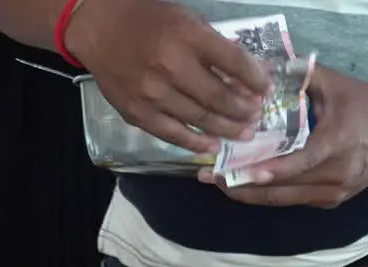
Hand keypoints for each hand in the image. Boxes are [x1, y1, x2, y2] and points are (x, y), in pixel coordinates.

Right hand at [67, 0, 271, 153]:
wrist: (99, 29)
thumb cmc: (147, 20)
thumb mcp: (186, 21)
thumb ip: (212, 46)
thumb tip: (243, 73)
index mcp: (188, 37)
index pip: (234, 63)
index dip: (256, 80)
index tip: (267, 90)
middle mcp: (171, 66)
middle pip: (219, 96)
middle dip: (244, 109)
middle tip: (256, 116)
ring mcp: (152, 93)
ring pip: (199, 118)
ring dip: (226, 128)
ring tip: (243, 133)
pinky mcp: (136, 112)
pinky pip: (171, 133)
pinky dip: (194, 141)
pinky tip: (211, 145)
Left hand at [201, 67, 367, 208]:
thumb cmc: (364, 106)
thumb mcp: (336, 86)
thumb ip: (301, 78)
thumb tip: (260, 71)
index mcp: (338, 144)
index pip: (300, 162)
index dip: (268, 171)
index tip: (236, 174)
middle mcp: (336, 174)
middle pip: (282, 187)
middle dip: (241, 184)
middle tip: (207, 176)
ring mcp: (333, 193)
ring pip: (281, 200)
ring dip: (246, 193)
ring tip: (215, 182)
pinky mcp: (328, 202)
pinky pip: (289, 201)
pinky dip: (264, 193)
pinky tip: (240, 184)